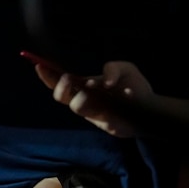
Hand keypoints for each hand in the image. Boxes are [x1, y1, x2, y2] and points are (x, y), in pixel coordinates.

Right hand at [35, 60, 154, 137]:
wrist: (149, 109)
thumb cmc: (133, 86)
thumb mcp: (125, 69)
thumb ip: (113, 68)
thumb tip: (104, 82)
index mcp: (83, 84)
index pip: (59, 81)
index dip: (47, 75)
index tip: (39, 65)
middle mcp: (83, 98)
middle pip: (61, 96)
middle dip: (62, 86)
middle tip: (69, 78)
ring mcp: (91, 111)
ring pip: (77, 105)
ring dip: (85, 95)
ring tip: (101, 87)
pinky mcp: (101, 121)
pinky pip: (97, 113)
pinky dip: (108, 103)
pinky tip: (125, 94)